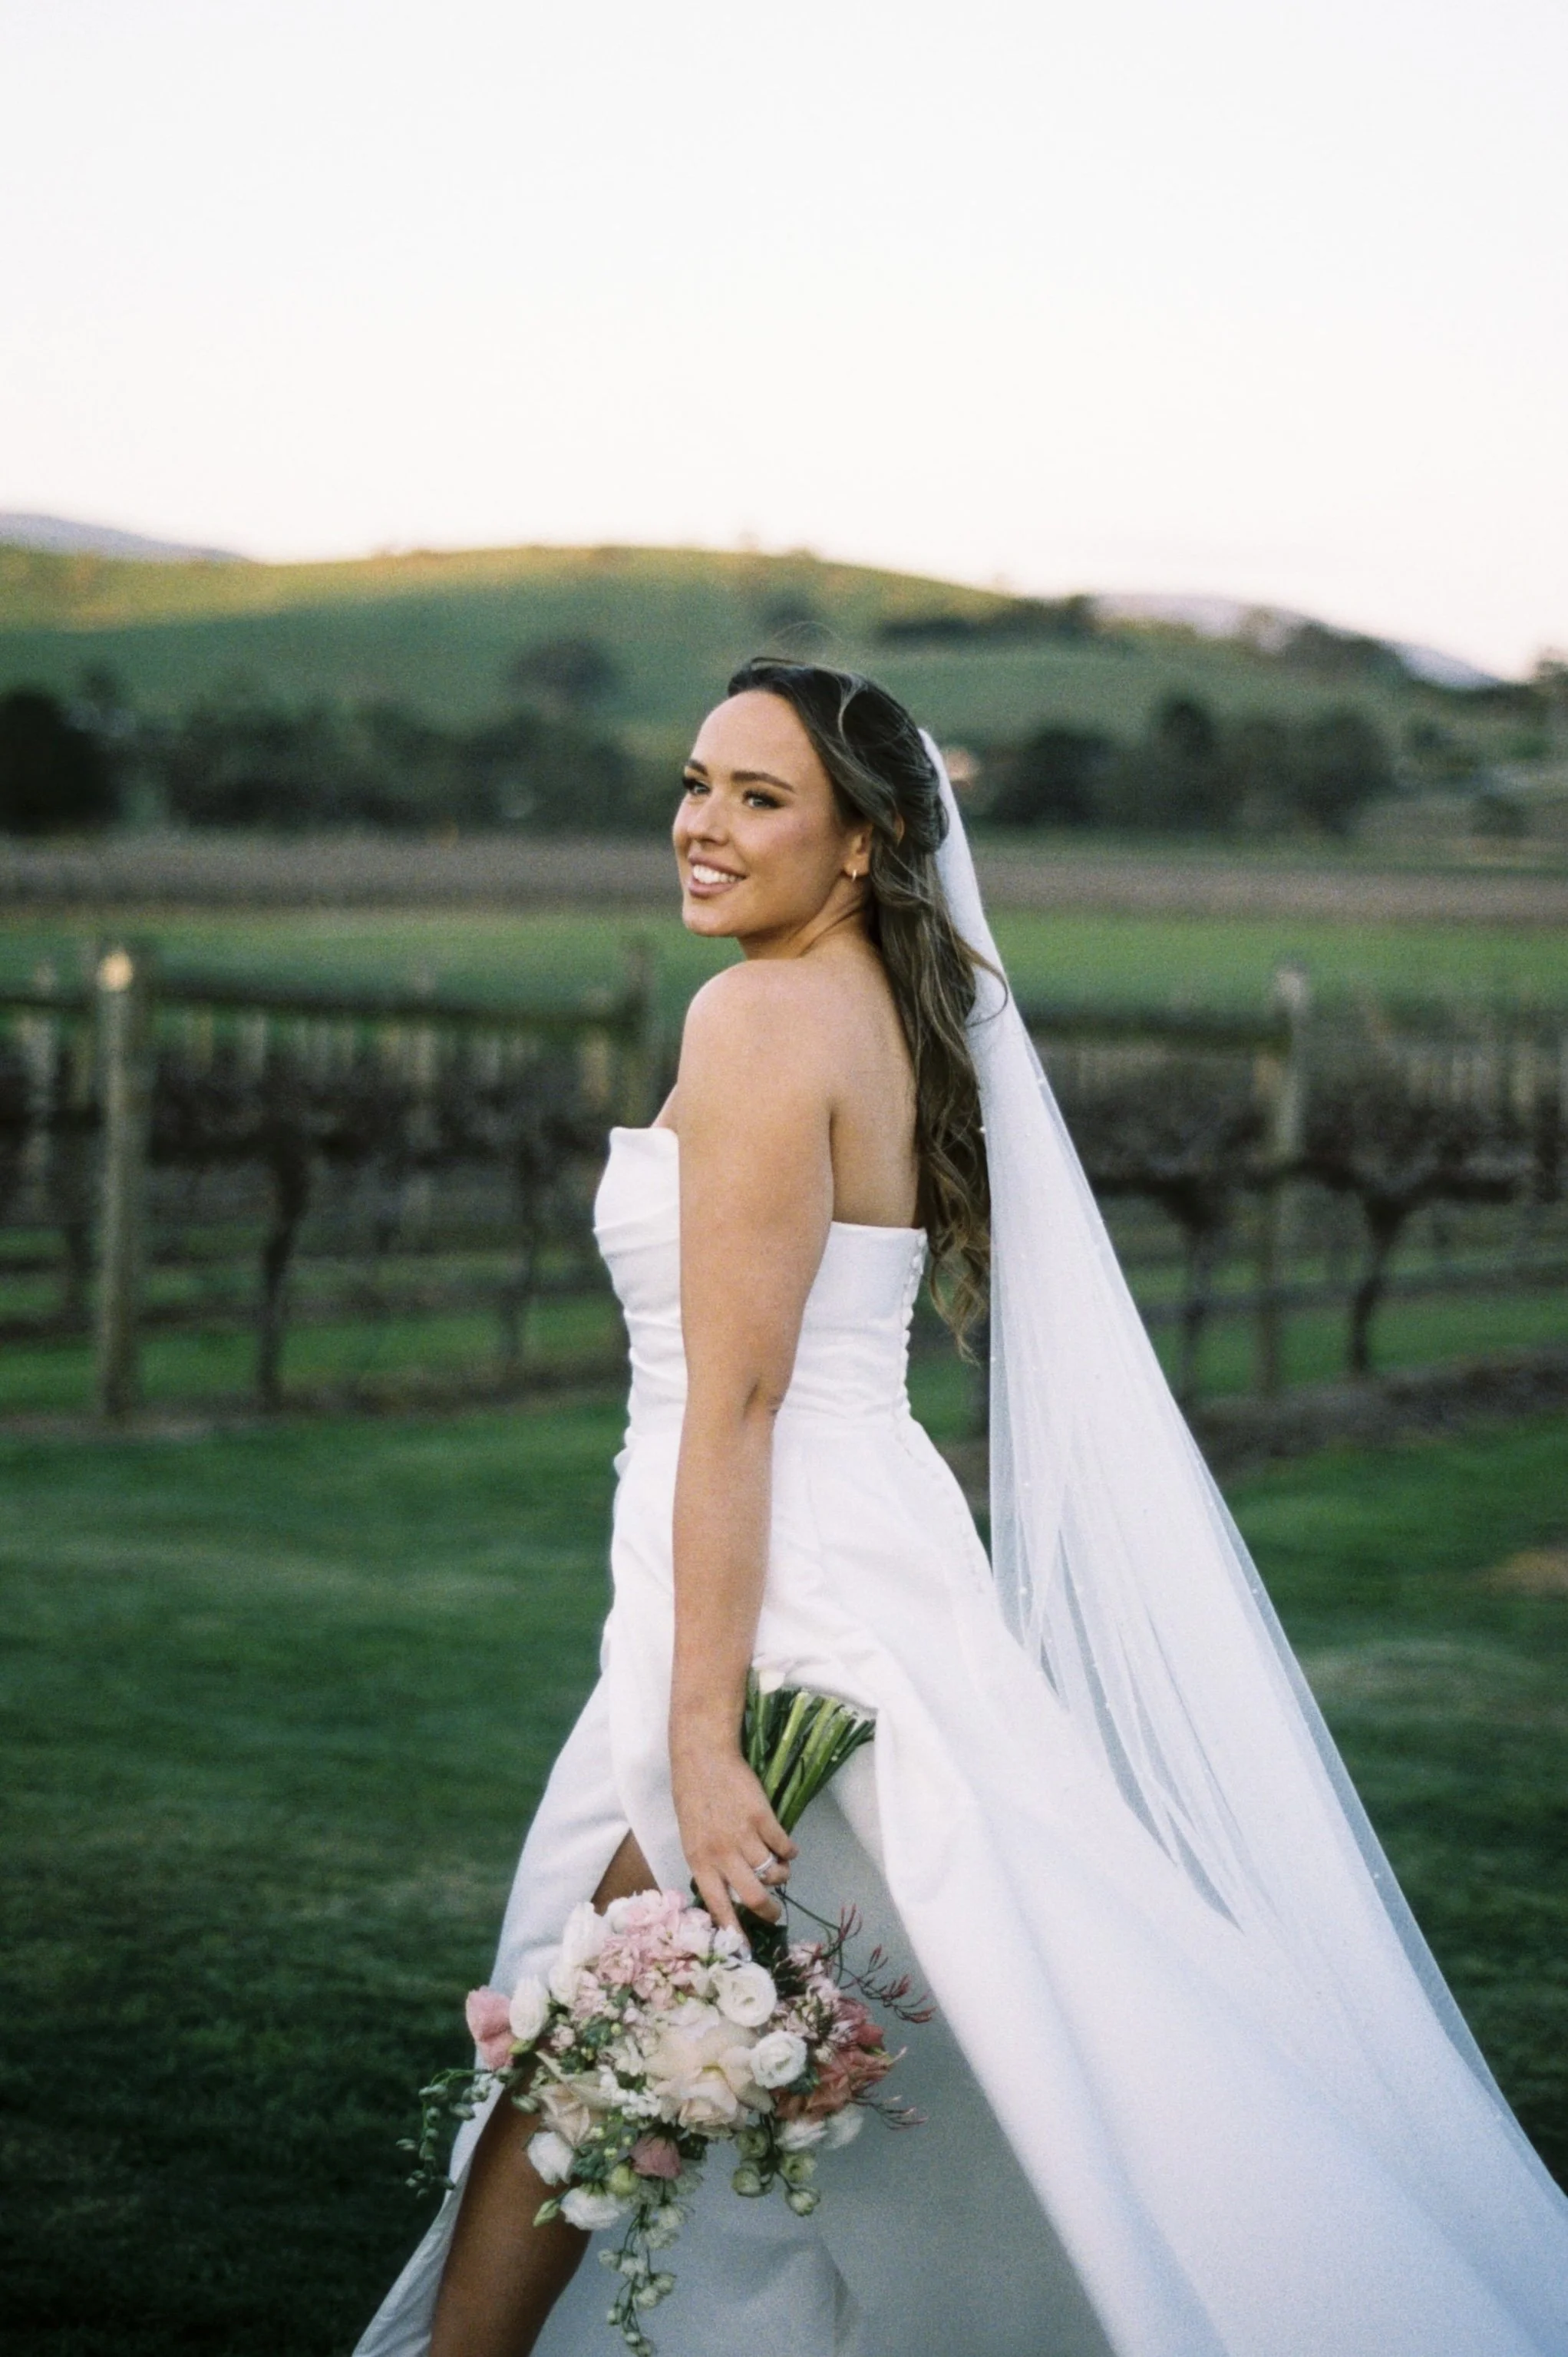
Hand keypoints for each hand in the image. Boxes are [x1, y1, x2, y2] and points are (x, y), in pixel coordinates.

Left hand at [671, 1739, 797, 1933]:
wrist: (703, 1758)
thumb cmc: (694, 1799)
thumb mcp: (692, 1838)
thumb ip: (709, 1864)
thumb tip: (732, 1890)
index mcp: (699, 1862)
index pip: (718, 1907)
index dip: (734, 1931)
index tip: (745, 1952)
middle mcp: (721, 1854)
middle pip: (754, 1897)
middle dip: (769, 1911)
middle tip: (775, 1913)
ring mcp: (743, 1836)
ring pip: (773, 1873)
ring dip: (781, 1876)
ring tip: (780, 1869)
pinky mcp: (763, 1817)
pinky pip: (784, 1847)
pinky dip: (789, 1851)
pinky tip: (786, 1847)